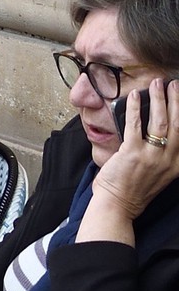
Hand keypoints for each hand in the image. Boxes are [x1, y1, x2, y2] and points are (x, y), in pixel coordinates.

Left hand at [82, 78, 178, 237]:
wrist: (118, 206)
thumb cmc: (134, 188)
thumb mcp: (160, 173)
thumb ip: (163, 154)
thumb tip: (158, 127)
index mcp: (176, 165)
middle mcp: (168, 160)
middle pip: (177, 124)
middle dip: (177, 101)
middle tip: (174, 85)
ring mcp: (151, 157)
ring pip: (160, 122)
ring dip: (159, 99)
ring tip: (157, 84)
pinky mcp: (132, 153)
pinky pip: (135, 124)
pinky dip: (135, 107)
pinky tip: (134, 95)